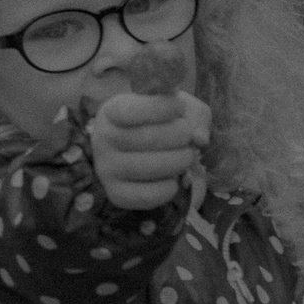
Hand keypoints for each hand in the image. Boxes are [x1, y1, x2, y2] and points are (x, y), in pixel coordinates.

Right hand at [88, 89, 210, 210]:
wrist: (140, 151)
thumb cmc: (159, 123)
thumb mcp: (176, 108)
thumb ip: (194, 114)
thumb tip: (200, 139)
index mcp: (112, 111)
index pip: (131, 111)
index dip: (161, 108)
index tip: (179, 108)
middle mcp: (103, 140)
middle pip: (146, 138)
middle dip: (179, 135)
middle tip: (188, 137)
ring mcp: (107, 169)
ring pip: (150, 167)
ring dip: (179, 161)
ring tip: (186, 157)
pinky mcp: (116, 194)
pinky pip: (146, 196)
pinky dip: (168, 189)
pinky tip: (174, 180)